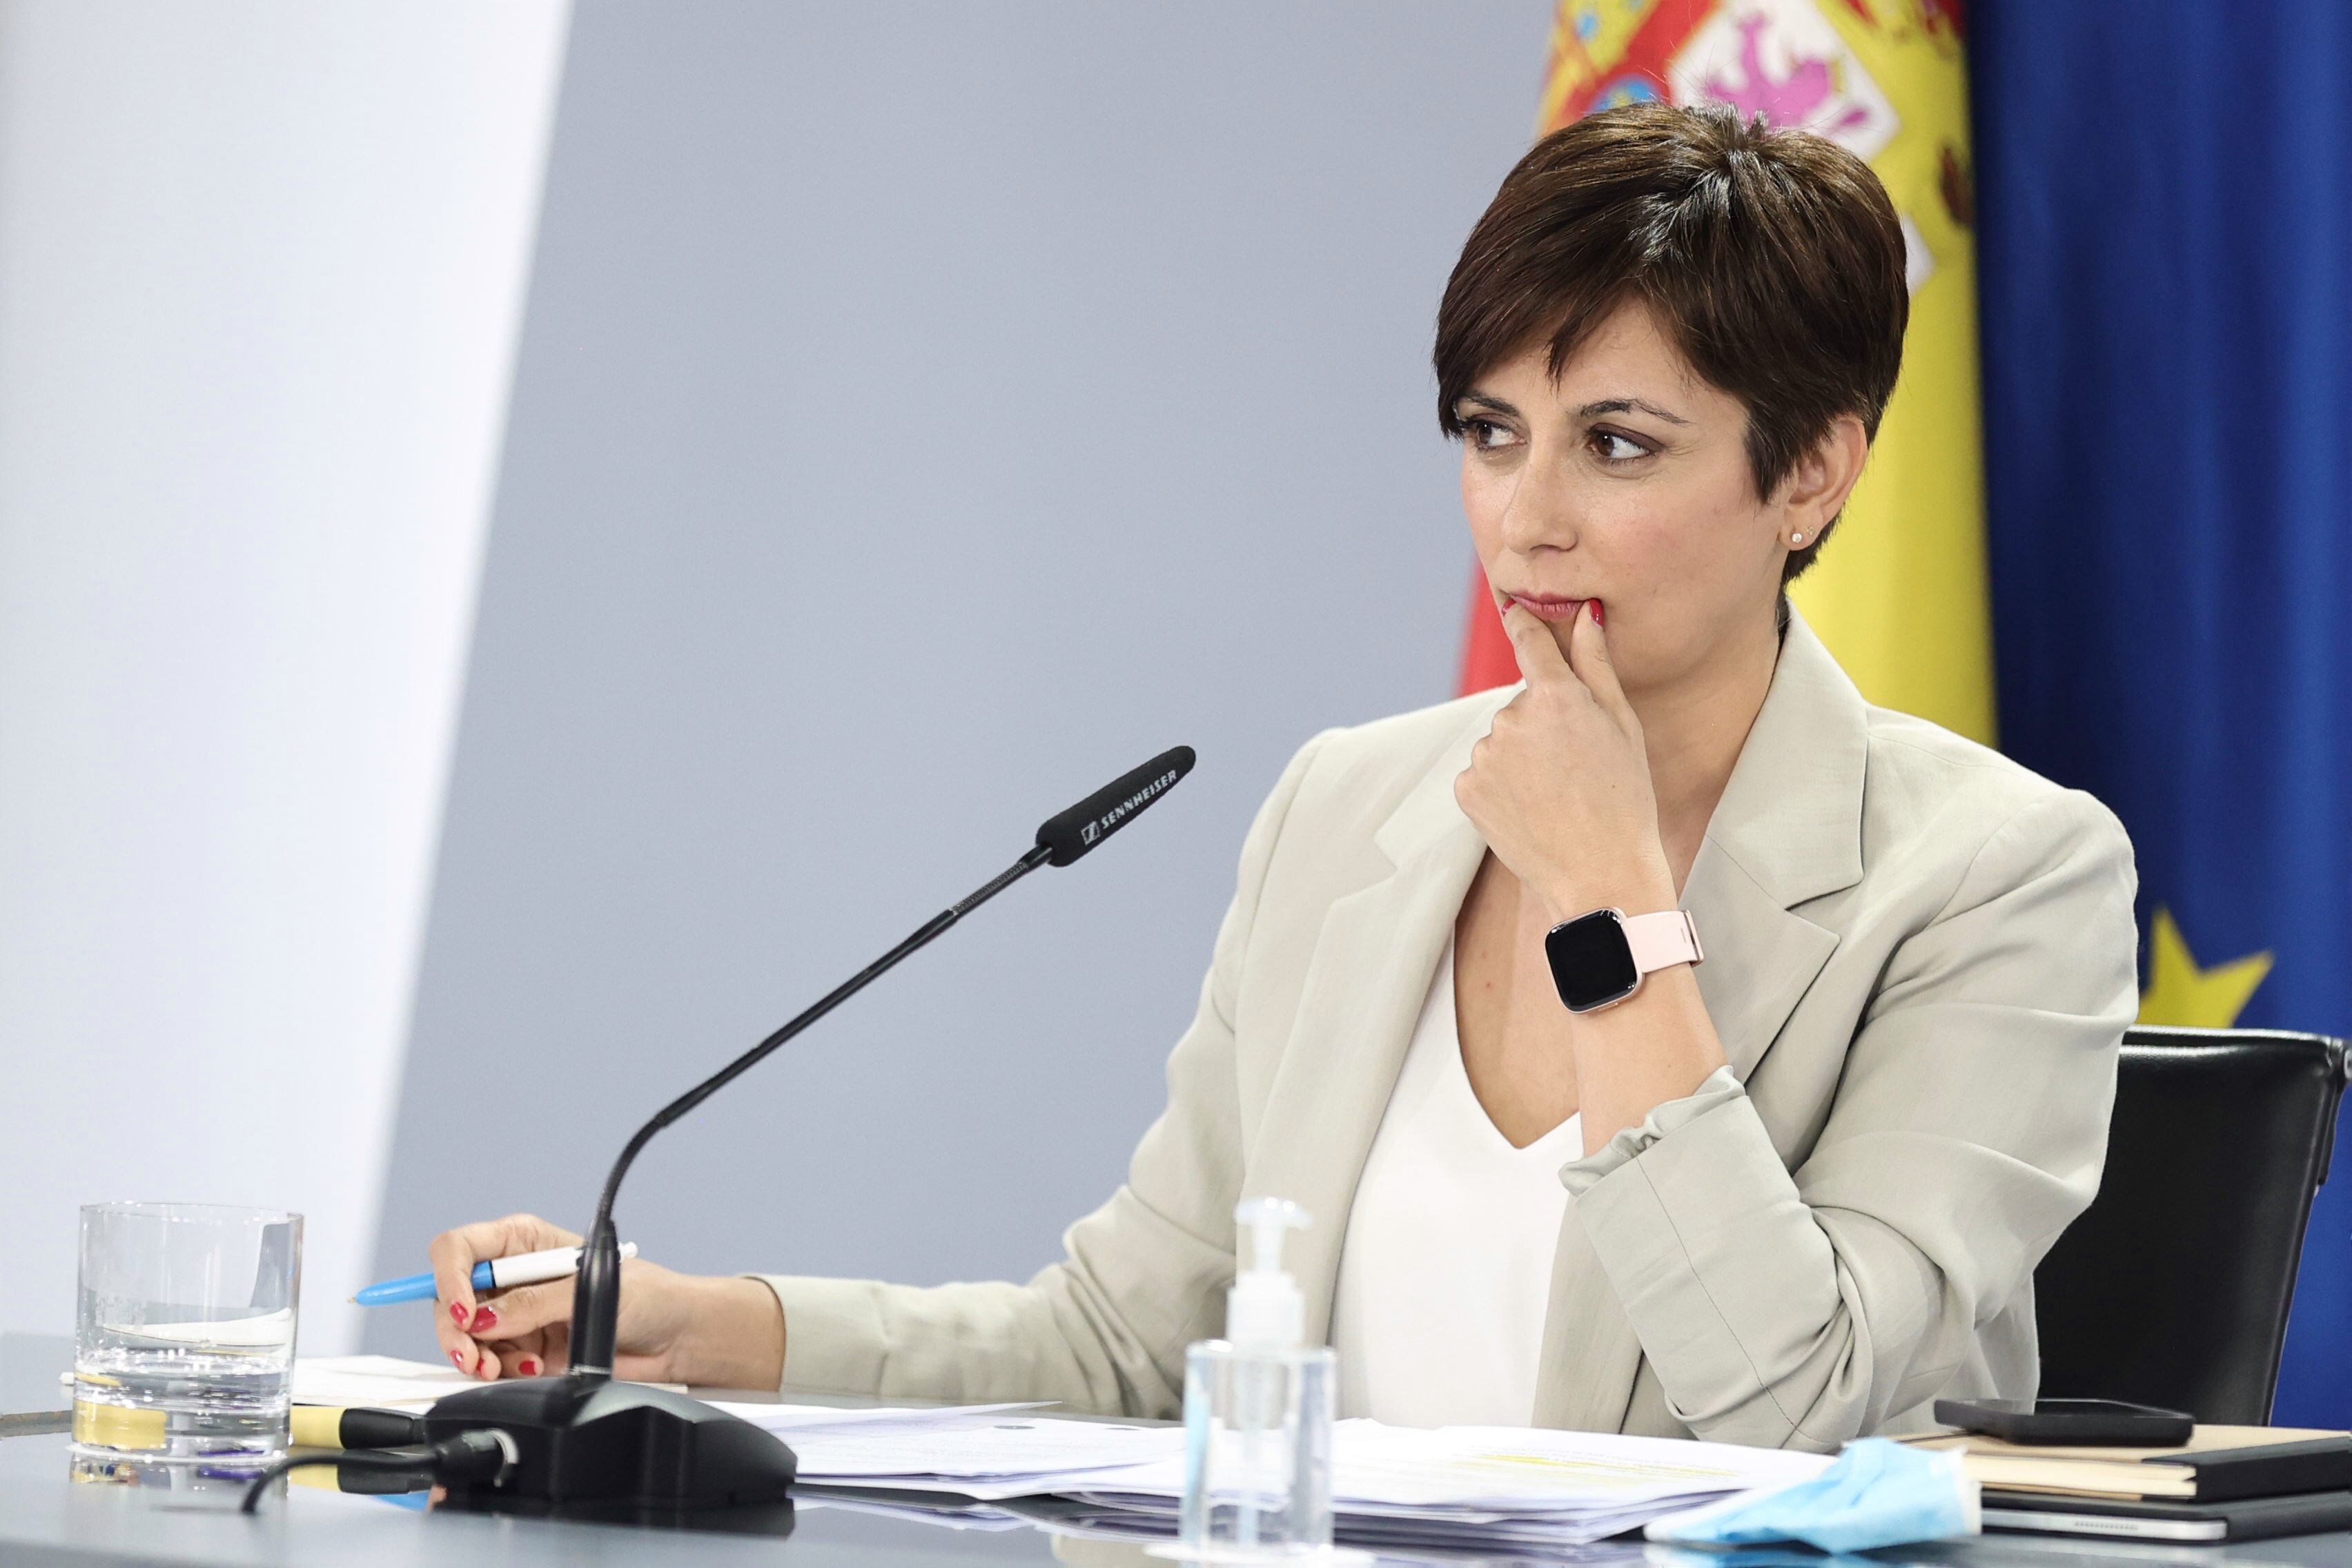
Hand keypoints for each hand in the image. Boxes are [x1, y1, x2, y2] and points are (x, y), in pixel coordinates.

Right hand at [428, 1213, 783, 1388]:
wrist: (673, 1339)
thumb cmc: (647, 1295)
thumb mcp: (589, 1289)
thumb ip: (535, 1303)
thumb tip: (488, 1317)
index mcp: (525, 1242)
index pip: (461, 1248)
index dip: (451, 1277)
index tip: (467, 1311)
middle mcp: (513, 1276)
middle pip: (451, 1297)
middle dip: (456, 1329)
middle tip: (474, 1354)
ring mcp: (516, 1315)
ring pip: (464, 1335)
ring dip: (476, 1356)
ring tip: (504, 1367)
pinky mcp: (524, 1350)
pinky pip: (488, 1362)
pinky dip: (498, 1372)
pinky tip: (530, 1369)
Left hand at [1453, 600, 1674, 919]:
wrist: (1601, 873)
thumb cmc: (1625, 799)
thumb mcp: (1622, 726)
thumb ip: (1596, 665)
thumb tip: (1585, 615)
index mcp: (1556, 697)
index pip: (1528, 641)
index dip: (1520, 622)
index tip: (1511, 606)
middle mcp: (1512, 719)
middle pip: (1520, 705)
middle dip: (1541, 725)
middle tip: (1575, 766)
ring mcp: (1485, 755)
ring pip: (1500, 742)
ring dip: (1520, 758)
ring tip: (1555, 794)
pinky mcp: (1466, 788)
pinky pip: (1482, 774)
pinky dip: (1501, 787)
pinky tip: (1531, 809)